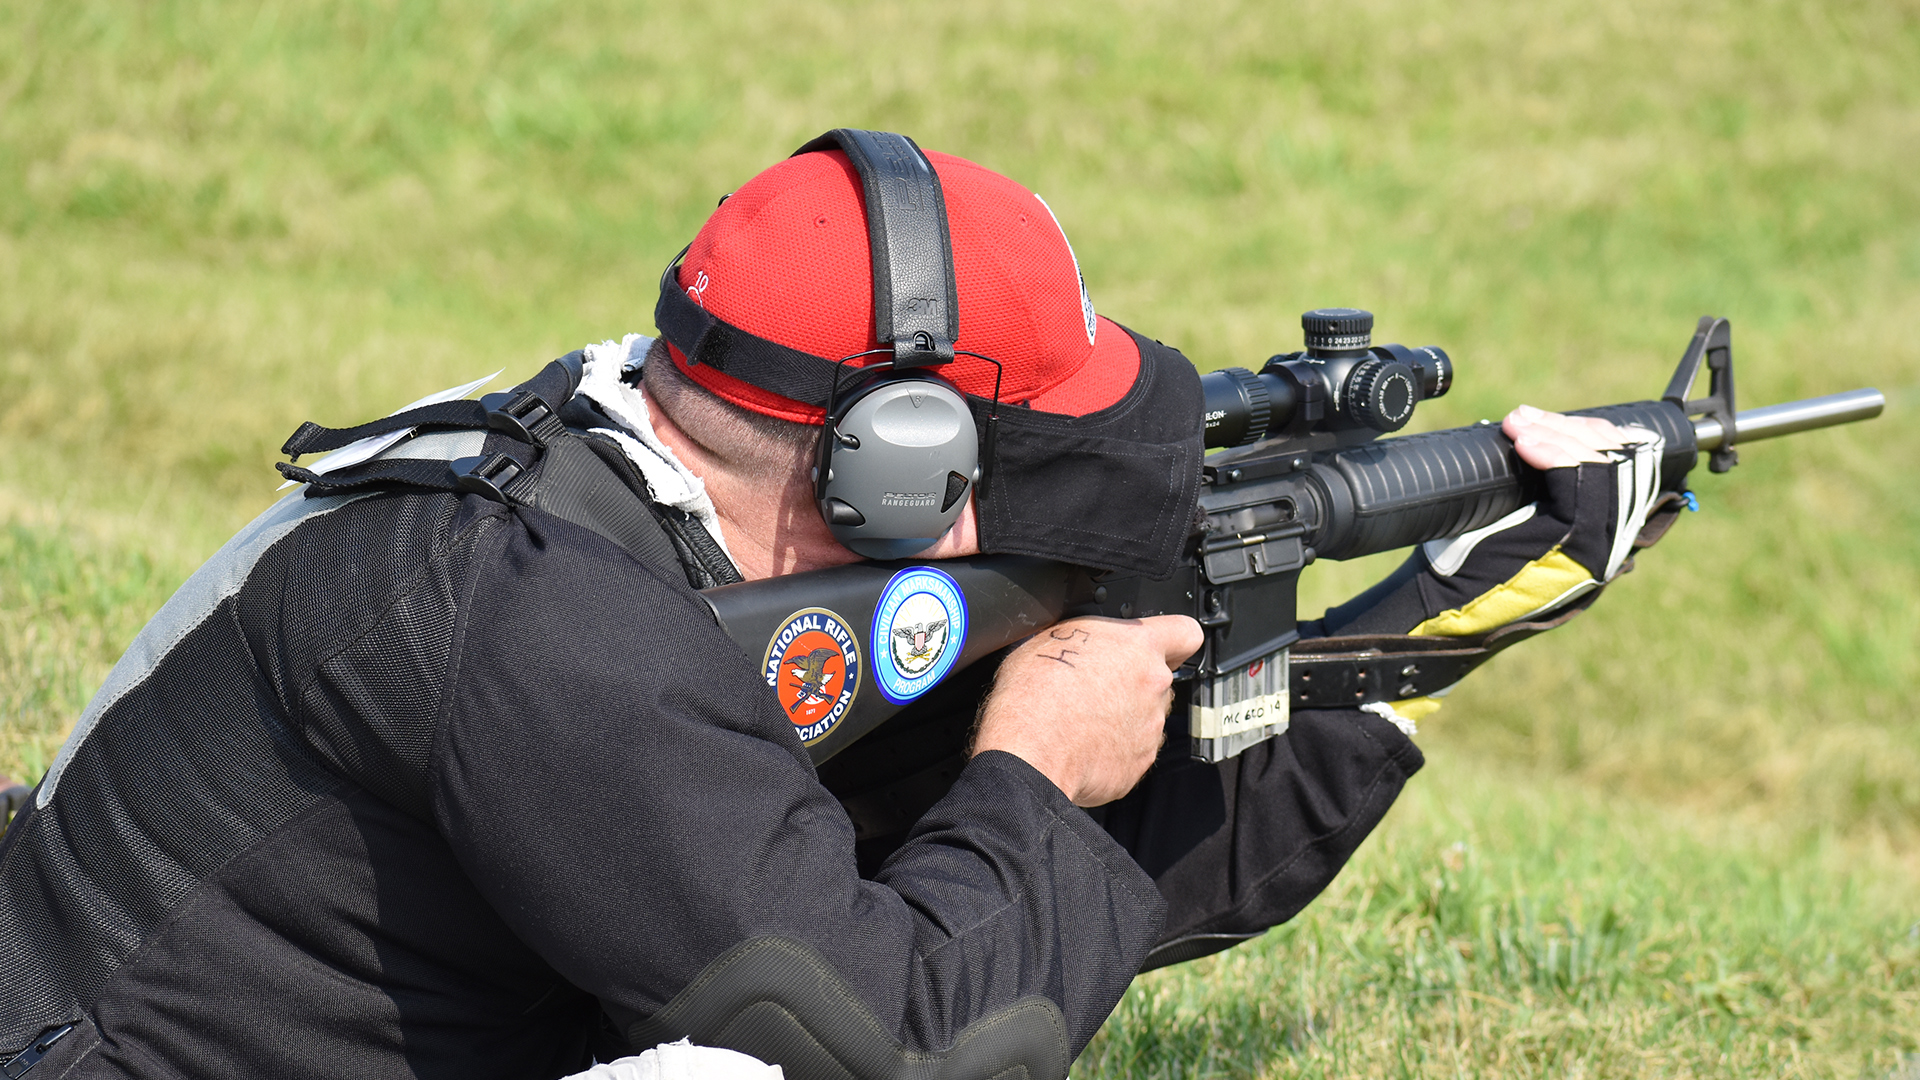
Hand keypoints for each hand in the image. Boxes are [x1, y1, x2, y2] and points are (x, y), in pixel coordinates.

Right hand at [972, 615, 1202, 806]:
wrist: (1029, 751)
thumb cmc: (1033, 694)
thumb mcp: (1054, 637)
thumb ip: (1091, 637)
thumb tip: (1089, 642)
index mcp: (1138, 645)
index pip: (1186, 632)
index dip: (1174, 640)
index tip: (1162, 647)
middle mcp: (1154, 683)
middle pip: (1159, 678)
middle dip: (1134, 683)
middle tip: (1096, 689)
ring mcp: (1152, 725)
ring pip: (1147, 716)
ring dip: (1124, 717)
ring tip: (1083, 721)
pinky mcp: (1142, 761)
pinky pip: (1135, 750)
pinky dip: (1115, 749)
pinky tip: (1084, 746)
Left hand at [1412, 403, 1668, 632]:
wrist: (1439, 605)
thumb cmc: (1462, 560)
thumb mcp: (1510, 515)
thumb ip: (1538, 486)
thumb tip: (1536, 428)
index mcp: (1601, 534)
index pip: (1628, 468)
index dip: (1589, 433)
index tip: (1538, 418)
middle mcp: (1611, 544)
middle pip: (1625, 464)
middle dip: (1574, 428)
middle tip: (1524, 417)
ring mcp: (1599, 550)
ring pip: (1609, 471)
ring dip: (1562, 436)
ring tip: (1520, 426)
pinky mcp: (1579, 552)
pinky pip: (1585, 488)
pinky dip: (1556, 455)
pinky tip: (1526, 443)